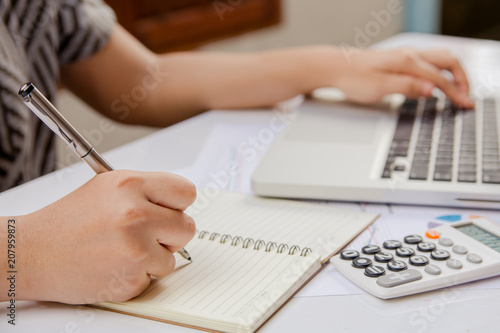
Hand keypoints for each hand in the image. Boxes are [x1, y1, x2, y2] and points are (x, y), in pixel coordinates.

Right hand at [16, 170, 195, 303]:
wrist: (33, 253)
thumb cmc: (68, 220)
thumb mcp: (108, 187)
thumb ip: (147, 191)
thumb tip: (179, 202)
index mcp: (131, 185)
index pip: (186, 192)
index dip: (178, 203)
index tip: (169, 210)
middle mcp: (136, 214)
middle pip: (187, 226)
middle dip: (170, 232)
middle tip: (147, 233)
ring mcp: (136, 249)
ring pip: (173, 255)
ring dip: (154, 256)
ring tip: (123, 249)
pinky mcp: (132, 278)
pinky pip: (155, 276)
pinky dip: (139, 274)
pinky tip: (114, 264)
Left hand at [331, 47, 473, 107]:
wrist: (335, 67)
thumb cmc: (353, 78)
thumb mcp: (380, 88)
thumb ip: (407, 88)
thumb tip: (432, 90)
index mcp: (407, 62)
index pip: (440, 78)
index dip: (455, 93)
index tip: (465, 105)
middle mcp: (409, 55)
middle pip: (448, 61)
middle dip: (462, 79)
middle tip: (466, 97)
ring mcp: (405, 55)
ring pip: (440, 59)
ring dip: (453, 73)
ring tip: (458, 91)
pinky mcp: (399, 60)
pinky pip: (429, 62)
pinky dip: (441, 71)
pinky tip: (438, 83)